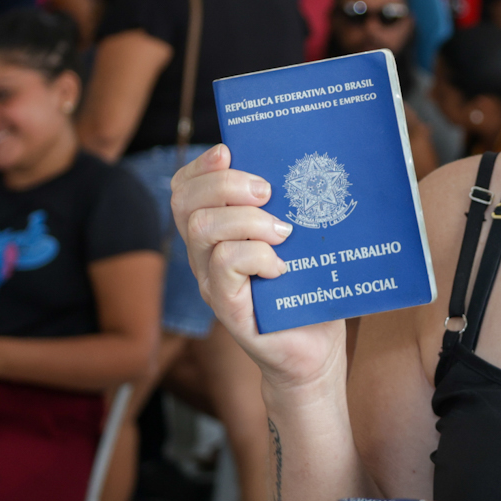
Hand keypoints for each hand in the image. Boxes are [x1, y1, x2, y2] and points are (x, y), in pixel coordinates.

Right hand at [170, 144, 344, 387]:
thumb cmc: (308, 289)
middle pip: (186, 202)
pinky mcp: (227, 307)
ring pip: (204, 228)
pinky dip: (257, 255)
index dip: (200, 166)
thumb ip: (286, 206)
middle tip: (268, 191)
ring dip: (247, 220)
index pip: (185, 190)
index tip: (229, 150)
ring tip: (283, 231)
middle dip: (226, 184)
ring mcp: (211, 282)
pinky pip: (226, 263)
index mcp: (215, 234)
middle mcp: (204, 256)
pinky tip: (281, 266)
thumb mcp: (297, 239)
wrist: (315, 350)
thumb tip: (298, 161)